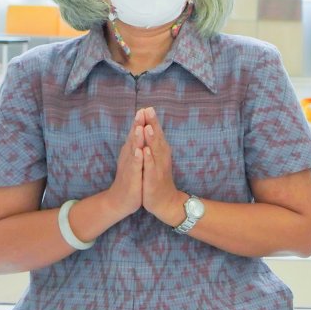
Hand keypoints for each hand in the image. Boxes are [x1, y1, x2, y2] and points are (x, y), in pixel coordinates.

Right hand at [105, 113, 147, 220]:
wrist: (121, 200)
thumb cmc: (131, 179)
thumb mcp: (135, 161)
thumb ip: (136, 146)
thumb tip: (140, 132)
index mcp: (131, 152)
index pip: (136, 134)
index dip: (140, 122)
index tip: (146, 108)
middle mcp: (128, 157)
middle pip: (133, 138)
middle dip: (138, 124)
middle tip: (142, 110)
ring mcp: (129, 167)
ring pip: (133, 150)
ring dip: (136, 138)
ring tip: (139, 126)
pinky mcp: (131, 178)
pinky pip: (134, 167)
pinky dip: (137, 158)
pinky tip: (139, 151)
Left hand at [136, 107, 186, 225]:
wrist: (165, 202)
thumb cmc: (158, 179)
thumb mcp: (156, 161)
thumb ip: (154, 146)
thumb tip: (151, 131)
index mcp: (161, 153)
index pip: (157, 134)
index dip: (152, 121)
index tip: (147, 107)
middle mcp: (162, 158)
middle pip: (157, 138)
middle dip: (153, 124)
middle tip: (149, 110)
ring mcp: (158, 168)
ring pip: (154, 151)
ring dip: (151, 139)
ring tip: (147, 127)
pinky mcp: (153, 179)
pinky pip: (150, 168)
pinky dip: (148, 159)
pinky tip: (145, 151)